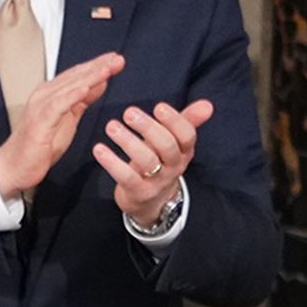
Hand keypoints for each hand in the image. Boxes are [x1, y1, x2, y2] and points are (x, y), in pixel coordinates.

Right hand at [0, 51, 124, 200]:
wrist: (14, 167)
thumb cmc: (39, 146)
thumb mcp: (68, 119)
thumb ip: (82, 101)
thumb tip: (100, 84)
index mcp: (52, 94)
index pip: (77, 75)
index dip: (97, 65)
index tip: (115, 59)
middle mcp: (45, 95)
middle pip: (75, 77)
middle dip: (98, 67)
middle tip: (117, 59)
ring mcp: (41, 107)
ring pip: (69, 87)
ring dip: (89, 77)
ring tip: (107, 69)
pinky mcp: (39, 122)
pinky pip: (58, 106)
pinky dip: (72, 96)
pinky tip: (85, 89)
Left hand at [93, 96, 211, 229]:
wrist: (151, 202)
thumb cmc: (161, 162)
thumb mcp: (175, 142)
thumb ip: (188, 121)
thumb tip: (208, 104)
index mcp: (184, 151)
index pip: (186, 135)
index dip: (175, 121)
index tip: (159, 106)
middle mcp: (174, 166)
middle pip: (166, 146)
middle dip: (148, 128)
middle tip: (129, 112)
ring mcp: (157, 181)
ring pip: (146, 161)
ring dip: (128, 142)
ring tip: (111, 126)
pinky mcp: (138, 192)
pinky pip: (126, 177)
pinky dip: (111, 162)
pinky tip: (98, 149)